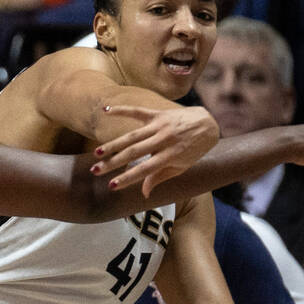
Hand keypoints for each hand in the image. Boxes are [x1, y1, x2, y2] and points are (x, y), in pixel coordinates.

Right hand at [91, 105, 219, 195]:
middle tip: (96, 170)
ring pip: (133, 136)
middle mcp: (164, 140)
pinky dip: (122, 110)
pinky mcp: (158, 114)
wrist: (208, 124)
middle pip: (134, 152)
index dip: (128, 178)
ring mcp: (161, 126)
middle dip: (114, 162)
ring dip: (113, 144)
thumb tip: (144, 193)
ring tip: (97, 153)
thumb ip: (160, 178)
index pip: (145, 169)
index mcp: (170, 156)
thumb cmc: (193, 150)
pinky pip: (138, 111)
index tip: (111, 185)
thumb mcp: (181, 167)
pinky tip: (106, 111)